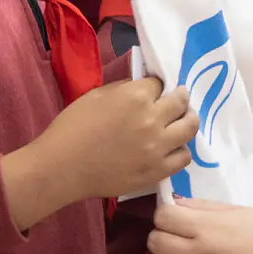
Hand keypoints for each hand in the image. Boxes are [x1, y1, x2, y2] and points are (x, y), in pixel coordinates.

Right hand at [6, 78, 197, 219]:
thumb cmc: (72, 127)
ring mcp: (158, 147)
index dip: (155, 85)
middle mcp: (153, 119)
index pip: (159, 83)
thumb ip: (124, 88)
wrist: (62, 168)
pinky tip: (172, 147)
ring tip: (181, 121)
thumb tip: (142, 87)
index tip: (154, 90)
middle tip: (177, 99)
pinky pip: (184, 157)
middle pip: (181, 102)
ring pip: (190, 128)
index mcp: (136, 96)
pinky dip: (180, 149)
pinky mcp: (157, 171)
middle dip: (180, 97)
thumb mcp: (96, 95)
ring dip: (187, 120)